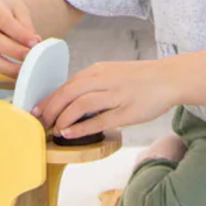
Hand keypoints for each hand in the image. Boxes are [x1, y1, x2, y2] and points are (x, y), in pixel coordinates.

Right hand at [0, 0, 41, 77]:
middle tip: (31, 56)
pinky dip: (3, 69)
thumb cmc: (14, 11)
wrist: (4, 11)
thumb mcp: (22, 11)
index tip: (34, 42)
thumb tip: (32, 44)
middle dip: (14, 50)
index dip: (19, 34)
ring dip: (7, 65)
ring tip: (25, 67)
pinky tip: (17, 71)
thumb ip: (26, 26)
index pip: (3, 20)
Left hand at [34, 60, 175, 139]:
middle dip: (50, 109)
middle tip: (40, 123)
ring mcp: (115, 96)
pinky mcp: (126, 112)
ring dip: (63, 118)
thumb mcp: (111, 73)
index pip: (65, 85)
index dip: (48, 100)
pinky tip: (69, 134)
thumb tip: (69, 100)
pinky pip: (99, 120)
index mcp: (98, 71)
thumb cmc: (139, 79)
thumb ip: (92, 84)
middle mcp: (104, 80)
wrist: (168, 78)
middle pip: (68, 93)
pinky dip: (81, 128)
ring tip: (54, 130)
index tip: (36, 111)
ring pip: (80, 105)